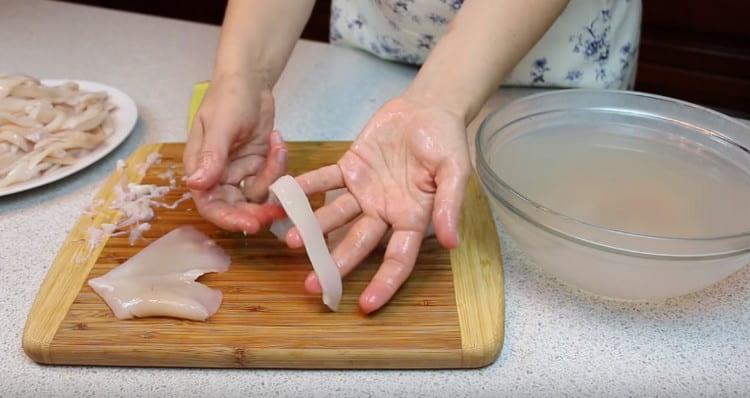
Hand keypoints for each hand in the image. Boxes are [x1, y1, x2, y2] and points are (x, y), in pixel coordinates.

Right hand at [183, 73, 286, 232]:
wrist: (250, 80)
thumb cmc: (228, 97)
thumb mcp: (221, 125)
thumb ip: (212, 155)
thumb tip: (196, 185)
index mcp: (200, 167)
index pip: (210, 203)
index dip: (228, 218)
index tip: (251, 224)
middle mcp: (219, 175)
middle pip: (235, 206)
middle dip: (257, 209)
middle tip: (278, 209)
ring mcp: (240, 171)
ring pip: (258, 194)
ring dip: (272, 178)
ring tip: (278, 148)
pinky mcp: (259, 166)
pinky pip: (271, 178)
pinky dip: (279, 164)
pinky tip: (277, 140)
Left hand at [287, 96, 470, 312]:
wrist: (429, 107)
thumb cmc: (448, 141)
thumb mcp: (455, 171)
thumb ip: (450, 205)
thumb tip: (451, 242)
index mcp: (413, 218)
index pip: (398, 258)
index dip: (384, 283)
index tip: (366, 305)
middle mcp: (385, 211)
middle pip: (359, 243)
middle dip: (336, 264)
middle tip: (312, 284)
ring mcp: (365, 191)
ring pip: (337, 215)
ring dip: (315, 228)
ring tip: (292, 239)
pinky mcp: (350, 168)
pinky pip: (326, 180)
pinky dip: (308, 186)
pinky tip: (288, 195)